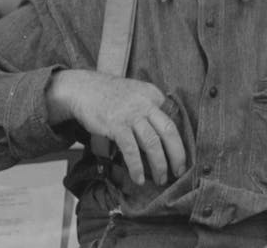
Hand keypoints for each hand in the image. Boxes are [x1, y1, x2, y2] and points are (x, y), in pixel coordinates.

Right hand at [46, 69, 185, 185]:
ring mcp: (131, 115)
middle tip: (180, 172)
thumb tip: (161, 136)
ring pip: (152, 143)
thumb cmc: (112, 95)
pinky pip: (130, 149)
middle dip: (177, 154)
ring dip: (159, 164)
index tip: (181, 157)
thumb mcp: (137, 95)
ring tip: (161, 179)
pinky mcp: (116, 126)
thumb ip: (150, 110)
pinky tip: (138, 178)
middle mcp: (146, 104)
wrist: (85, 88)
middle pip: (169, 131)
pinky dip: (136, 166)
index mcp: (154, 96)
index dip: (179, 141)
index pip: (172, 120)